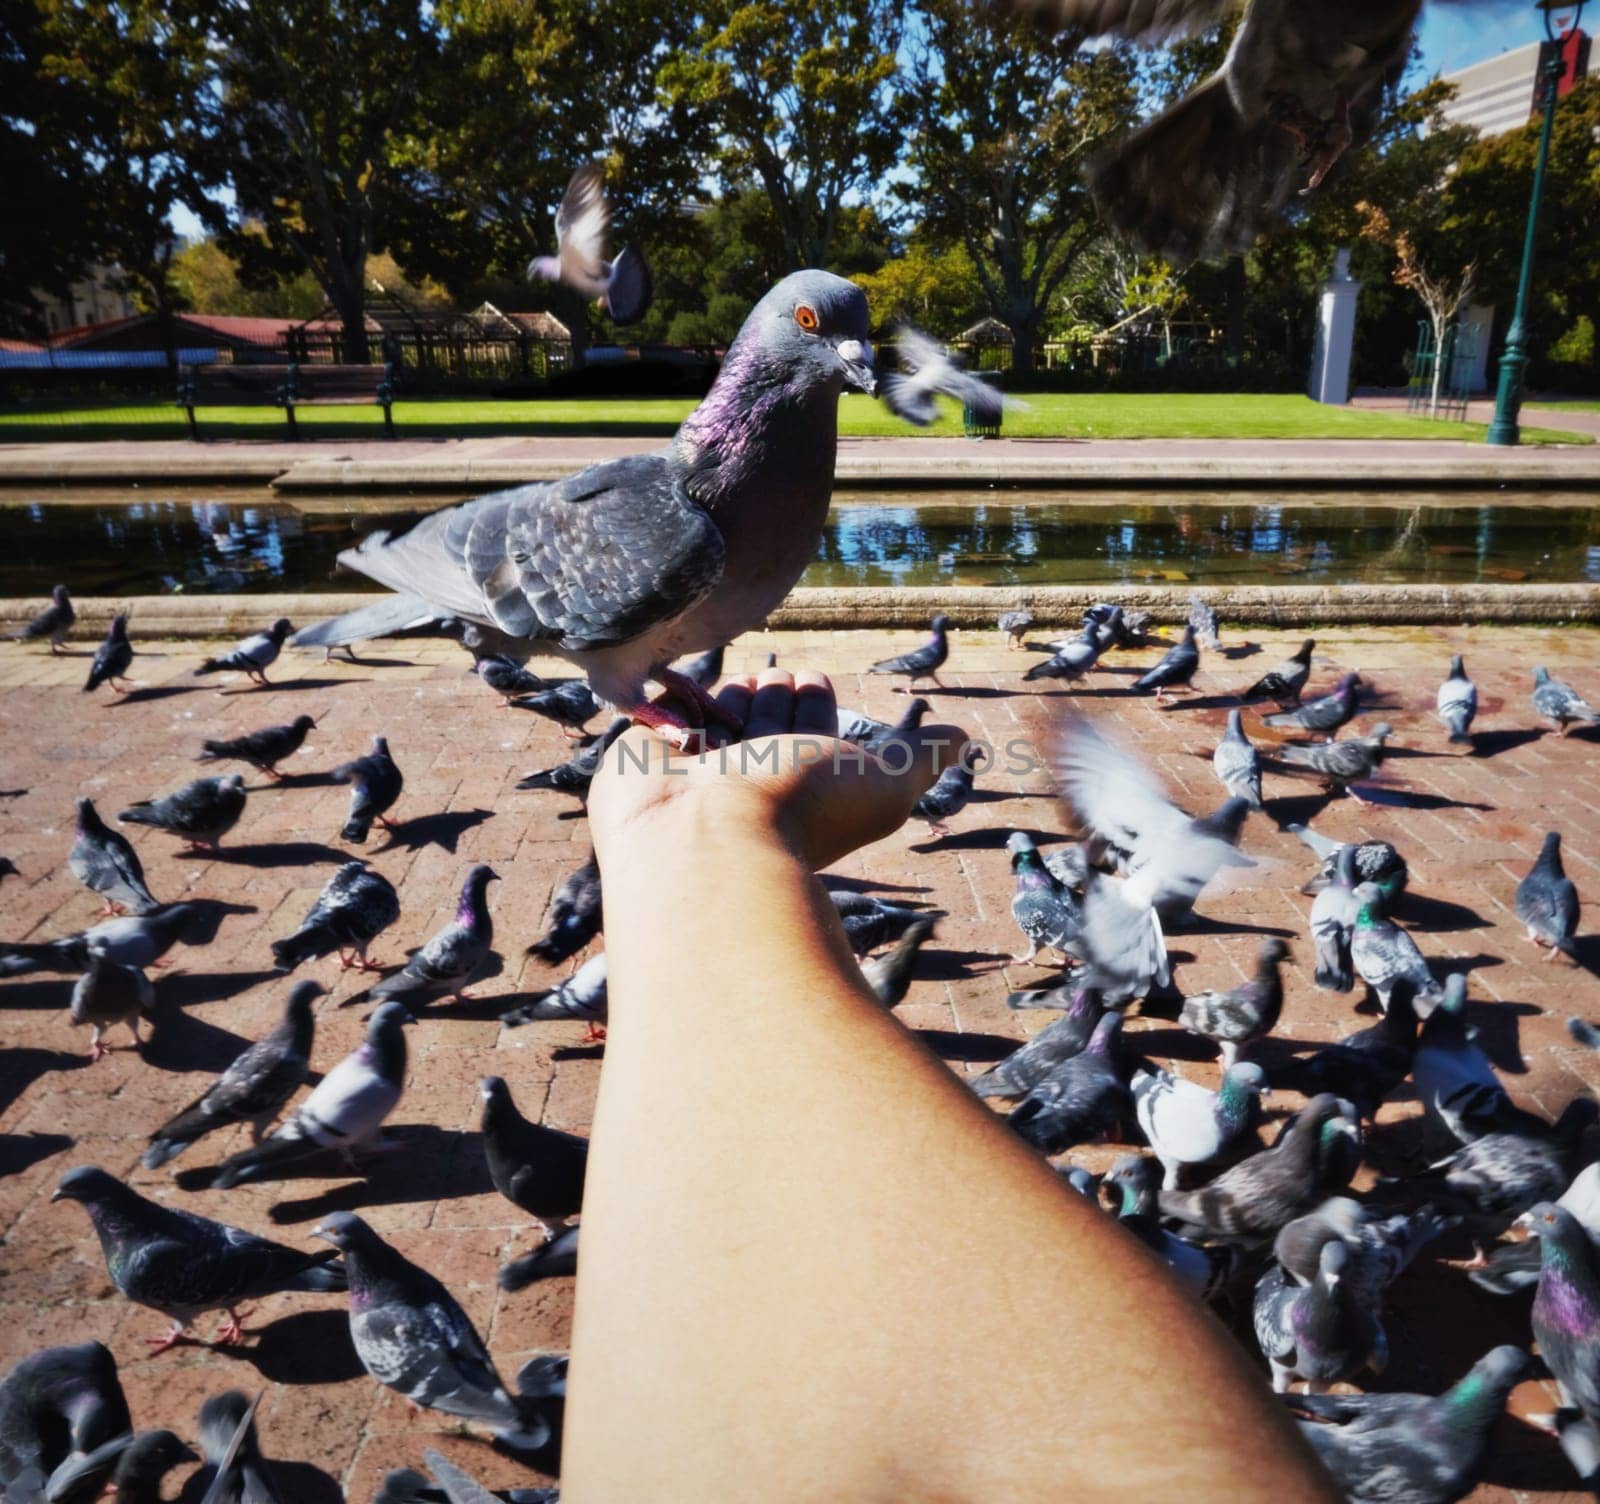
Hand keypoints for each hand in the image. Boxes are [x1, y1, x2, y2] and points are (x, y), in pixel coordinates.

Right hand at [588, 669, 969, 871]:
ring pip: (718, 700)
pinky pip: (664, 707)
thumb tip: (967, 739)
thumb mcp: (888, 780)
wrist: (705, 838)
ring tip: (729, 724)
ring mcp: (697, 766)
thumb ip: (926, 757)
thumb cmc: (803, 809)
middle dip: (773, 695)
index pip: (811, 710)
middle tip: (773, 709)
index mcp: (806, 773)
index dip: (814, 696)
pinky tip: (687, 717)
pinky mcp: (645, 756)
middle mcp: (753, 771)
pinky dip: (677, 705)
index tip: (813, 685)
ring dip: (729, 699)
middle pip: (766, 701)